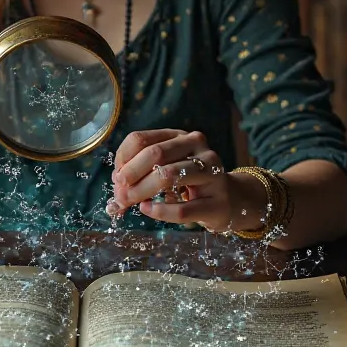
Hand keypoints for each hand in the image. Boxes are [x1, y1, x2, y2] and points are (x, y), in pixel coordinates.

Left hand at [109, 128, 255, 232]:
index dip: (123, 158)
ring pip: (168, 176)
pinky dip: (159, 211)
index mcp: (180, 136)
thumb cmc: (191, 183)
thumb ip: (142, 172)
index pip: (142, 139)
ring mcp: (212, 172)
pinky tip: (147, 209)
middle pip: (155, 153)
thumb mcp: (168, 168)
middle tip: (119, 193)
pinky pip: (182, 208)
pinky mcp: (217, 202)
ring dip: (141, 191)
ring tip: (129, 202)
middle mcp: (198, 147)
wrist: (230, 201)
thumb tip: (117, 183)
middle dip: (130, 175)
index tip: (116, 177)